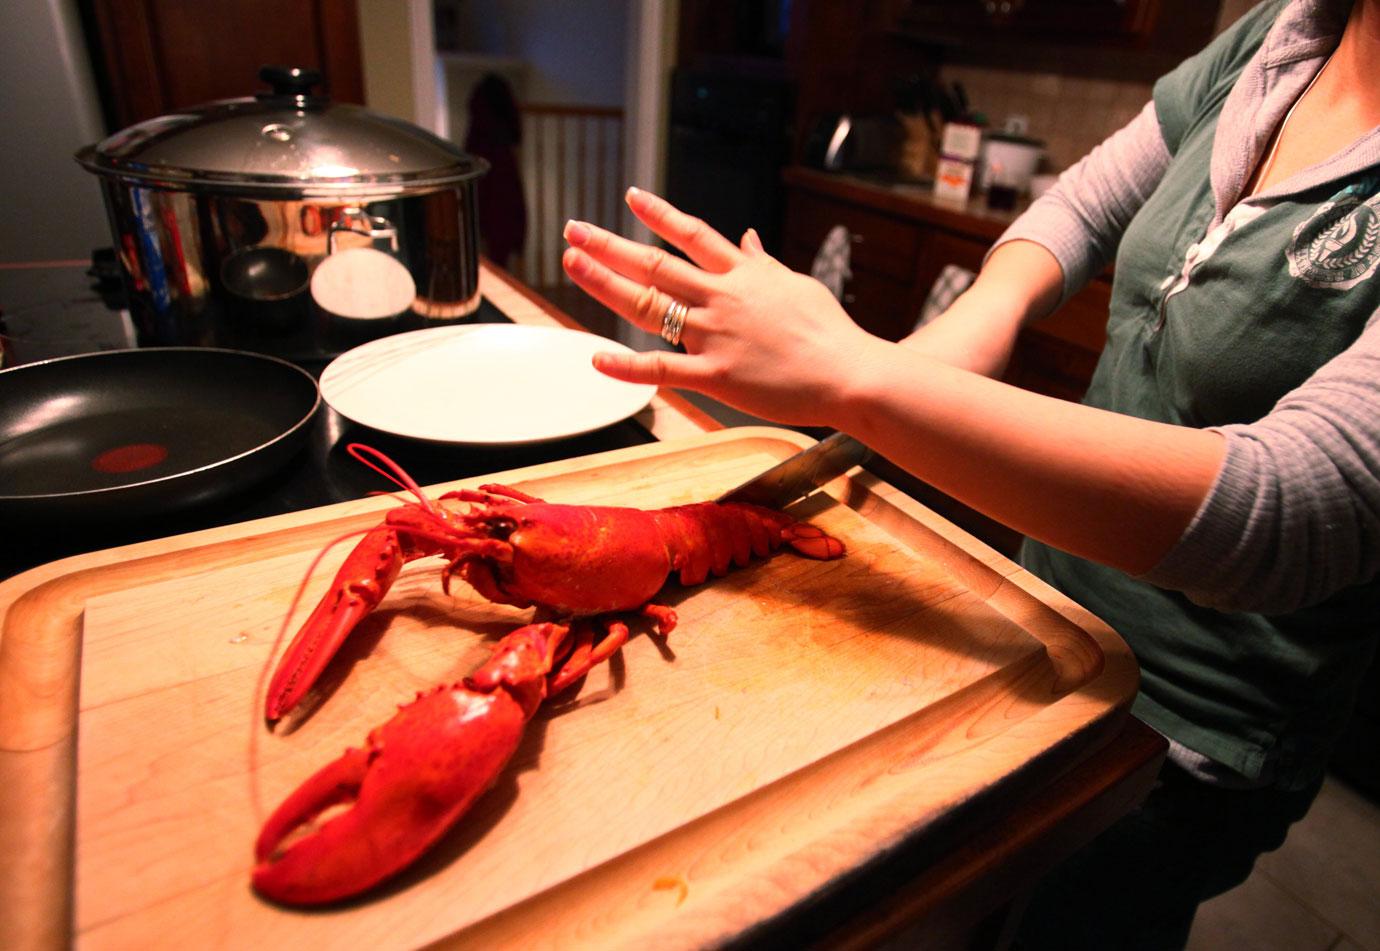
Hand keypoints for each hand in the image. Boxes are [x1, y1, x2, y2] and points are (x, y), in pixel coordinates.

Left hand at [561, 188, 881, 426]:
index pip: (693, 235)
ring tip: (573, 264)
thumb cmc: (829, 333)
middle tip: (574, 230)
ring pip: (650, 306)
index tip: (630, 197)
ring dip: (606, 284)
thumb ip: (764, 264)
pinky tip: (597, 358)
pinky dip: (628, 365)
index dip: (660, 214)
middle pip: (656, 265)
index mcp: (743, 274)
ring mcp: (717, 335)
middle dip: (611, 245)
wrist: (851, 373)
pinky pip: (663, 369)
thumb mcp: (797, 286)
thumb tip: (749, 239)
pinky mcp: (717, 375)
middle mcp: (723, 298)